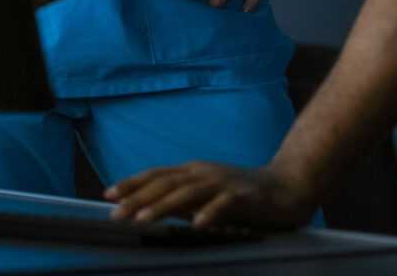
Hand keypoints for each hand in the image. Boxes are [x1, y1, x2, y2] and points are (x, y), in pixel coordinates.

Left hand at [105, 161, 316, 229]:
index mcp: (194, 172)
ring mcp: (224, 183)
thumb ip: (183, 199)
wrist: (288, 187)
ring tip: (143, 219)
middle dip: (138, 198)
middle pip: (166, 184)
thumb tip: (151, 208)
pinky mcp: (244, 197)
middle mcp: (205, 173)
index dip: (132, 183)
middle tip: (116, 214)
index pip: (157, 175)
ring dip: (163, 206)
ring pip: (188, 193)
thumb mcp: (207, 194)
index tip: (108, 193)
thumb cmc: (244, 195)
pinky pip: (224, 206)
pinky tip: (197, 225)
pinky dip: (209, 214)